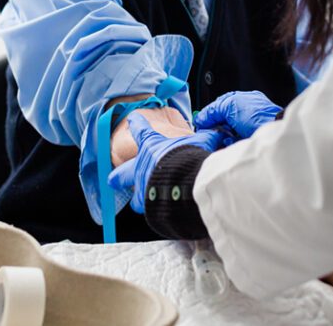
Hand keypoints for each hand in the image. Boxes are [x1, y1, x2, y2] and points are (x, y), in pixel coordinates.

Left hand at [108, 112, 222, 212]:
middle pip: (123, 173)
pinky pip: (150, 210)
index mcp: (152, 146)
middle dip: (118, 177)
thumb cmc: (189, 158)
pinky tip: (162, 212)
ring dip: (140, 200)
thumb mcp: (202, 142)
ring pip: (136, 198)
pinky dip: (155, 211)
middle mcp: (142, 167)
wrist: (184, 181)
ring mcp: (143, 188)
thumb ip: (209, 138)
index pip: (142, 130)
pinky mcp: (149, 206)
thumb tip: (220, 133)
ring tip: (143, 203)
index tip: (132, 119)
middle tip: (112, 181)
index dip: (137, 124)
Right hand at [193, 90, 281, 138]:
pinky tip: (228, 143)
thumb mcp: (231, 105)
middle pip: (222, 121)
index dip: (209, 114)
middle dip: (215, 126)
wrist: (273, 133)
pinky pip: (232, 144)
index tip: (200, 123)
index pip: (220, 106)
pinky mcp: (247, 142)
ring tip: (220, 137)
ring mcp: (247, 128)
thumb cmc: (258, 116)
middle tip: (208, 131)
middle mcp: (245, 114)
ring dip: (221, 136)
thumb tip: (200, 118)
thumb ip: (214, 110)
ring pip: (225, 133)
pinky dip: (228, 144)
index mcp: (243, 100)